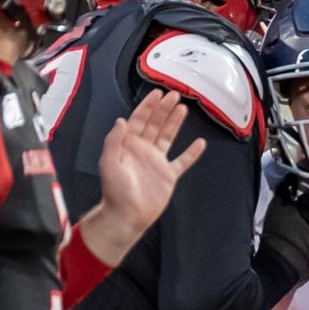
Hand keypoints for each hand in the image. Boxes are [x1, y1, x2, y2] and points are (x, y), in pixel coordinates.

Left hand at [80, 91, 207, 260]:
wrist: (127, 216)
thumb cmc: (115, 191)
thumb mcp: (109, 162)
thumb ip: (114, 140)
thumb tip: (121, 120)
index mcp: (128, 145)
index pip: (139, 119)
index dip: (148, 106)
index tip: (157, 94)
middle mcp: (143, 150)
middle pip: (155, 124)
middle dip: (164, 109)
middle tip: (174, 95)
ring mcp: (157, 162)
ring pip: (168, 137)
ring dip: (175, 123)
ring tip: (183, 108)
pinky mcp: (168, 175)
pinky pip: (182, 161)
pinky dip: (192, 153)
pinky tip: (199, 144)